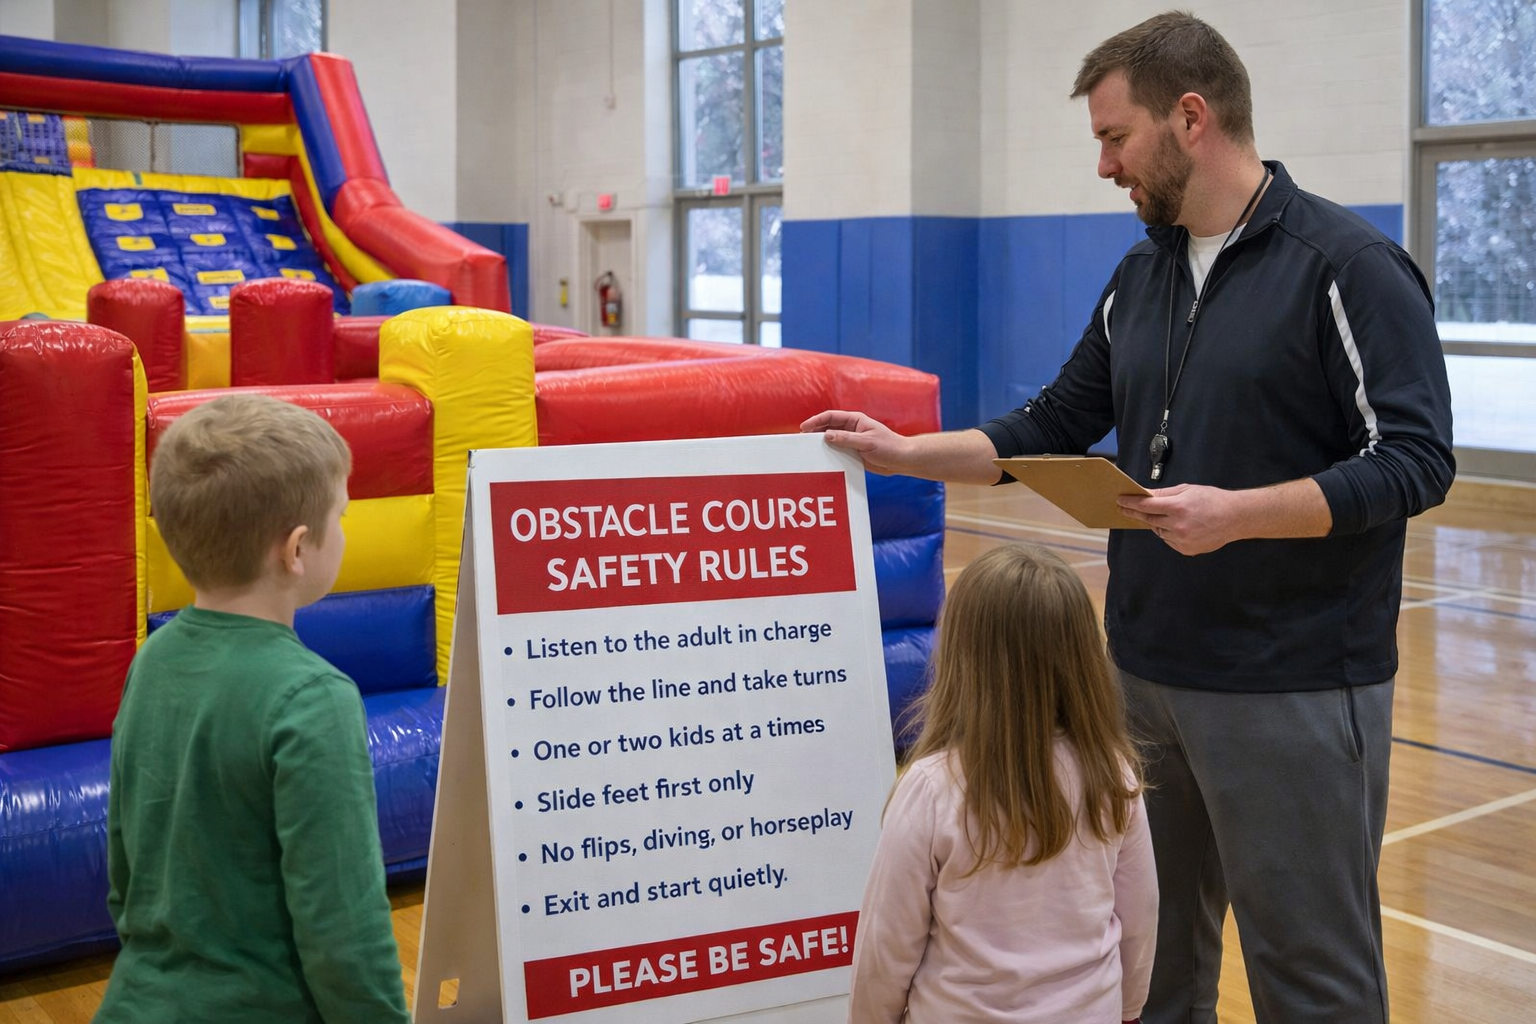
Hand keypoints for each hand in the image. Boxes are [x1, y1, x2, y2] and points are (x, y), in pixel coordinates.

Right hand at [800, 409, 911, 475]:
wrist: (902, 460)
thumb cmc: (889, 447)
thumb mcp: (867, 443)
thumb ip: (847, 439)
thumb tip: (827, 435)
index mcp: (855, 420)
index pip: (831, 416)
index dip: (816, 420)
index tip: (804, 428)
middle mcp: (851, 429)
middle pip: (827, 427)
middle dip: (814, 432)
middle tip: (801, 440)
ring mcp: (851, 441)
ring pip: (830, 440)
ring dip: (820, 444)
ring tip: (807, 450)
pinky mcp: (852, 452)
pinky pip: (836, 452)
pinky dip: (828, 454)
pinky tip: (820, 459)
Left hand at [1117, 483, 1244, 554]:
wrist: (1235, 518)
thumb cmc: (1212, 500)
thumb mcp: (1187, 490)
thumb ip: (1164, 494)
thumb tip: (1146, 494)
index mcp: (1178, 507)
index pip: (1146, 505)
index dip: (1131, 503)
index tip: (1121, 501)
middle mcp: (1178, 525)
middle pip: (1149, 519)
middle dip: (1136, 513)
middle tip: (1125, 508)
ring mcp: (1182, 540)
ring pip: (1158, 531)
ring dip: (1156, 523)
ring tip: (1166, 515)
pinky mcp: (1186, 550)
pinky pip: (1168, 540)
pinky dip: (1168, 532)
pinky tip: (1178, 526)